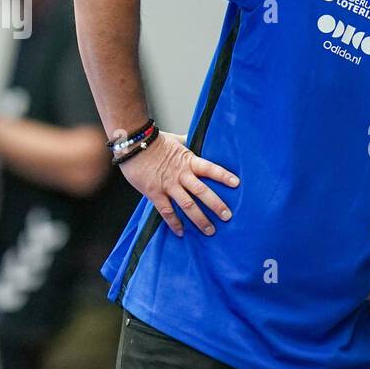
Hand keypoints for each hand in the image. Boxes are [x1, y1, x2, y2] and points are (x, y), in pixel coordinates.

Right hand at [119, 131, 238, 237]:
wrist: (133, 144)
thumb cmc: (155, 142)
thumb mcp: (176, 141)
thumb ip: (189, 142)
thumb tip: (198, 136)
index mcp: (188, 161)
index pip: (210, 168)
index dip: (223, 175)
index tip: (236, 184)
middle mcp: (181, 175)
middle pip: (202, 191)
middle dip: (216, 205)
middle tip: (228, 216)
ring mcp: (168, 185)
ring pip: (187, 204)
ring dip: (199, 219)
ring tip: (210, 230)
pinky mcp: (154, 193)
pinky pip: (166, 211)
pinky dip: (174, 223)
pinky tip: (181, 232)